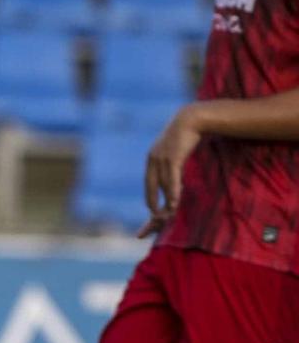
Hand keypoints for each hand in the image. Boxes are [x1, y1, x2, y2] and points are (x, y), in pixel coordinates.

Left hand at [140, 105, 203, 237]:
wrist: (192, 118)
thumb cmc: (186, 137)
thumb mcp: (176, 154)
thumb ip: (173, 168)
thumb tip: (177, 184)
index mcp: (152, 162)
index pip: (149, 187)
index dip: (151, 202)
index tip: (150, 216)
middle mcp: (153, 161)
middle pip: (151, 190)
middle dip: (153, 208)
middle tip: (153, 224)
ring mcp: (161, 158)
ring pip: (163, 187)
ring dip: (167, 203)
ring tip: (168, 218)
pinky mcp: (172, 156)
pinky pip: (171, 178)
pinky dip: (172, 192)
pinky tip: (174, 203)